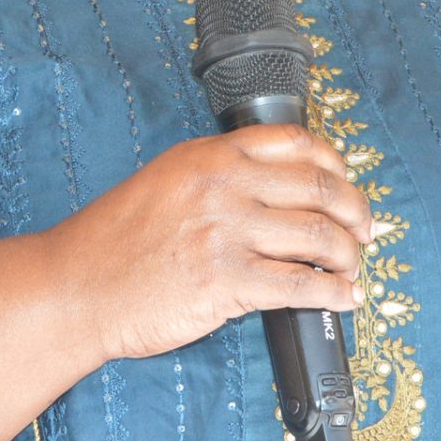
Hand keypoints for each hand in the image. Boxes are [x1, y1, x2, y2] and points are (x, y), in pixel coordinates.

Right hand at [49, 125, 371, 363]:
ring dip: (349, 257)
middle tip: (365, 231)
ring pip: (319, 237)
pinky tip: (342, 299)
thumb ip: (216, 177)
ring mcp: (226, 233)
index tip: (346, 183)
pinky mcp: (227, 283)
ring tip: (352, 269)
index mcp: (208, 156)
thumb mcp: (164, 182)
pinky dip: (333, 294)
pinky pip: (301, 286)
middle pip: (319, 187)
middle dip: (356, 212)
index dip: (335, 163)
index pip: (295, 141)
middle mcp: (222, 186)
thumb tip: (275, 192)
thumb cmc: (113, 241)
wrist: (75, 287)